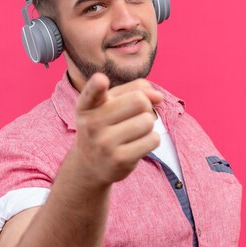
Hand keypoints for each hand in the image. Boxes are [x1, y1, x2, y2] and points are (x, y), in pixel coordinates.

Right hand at [72, 72, 162, 187]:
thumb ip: (134, 90)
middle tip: (133, 116)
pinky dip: (151, 140)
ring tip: (133, 132)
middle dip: (144, 106)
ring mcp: (104, 144)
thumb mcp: (110, 103)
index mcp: (87, 106)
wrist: (90, 166)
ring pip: (148, 121)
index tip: (101, 80)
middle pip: (139, 101)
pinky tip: (137, 144)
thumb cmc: (105, 126)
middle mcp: (91, 124)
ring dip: (147, 125)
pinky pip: (153, 140)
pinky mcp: (120, 160)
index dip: (97, 85)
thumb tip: (158, 97)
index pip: (92, 93)